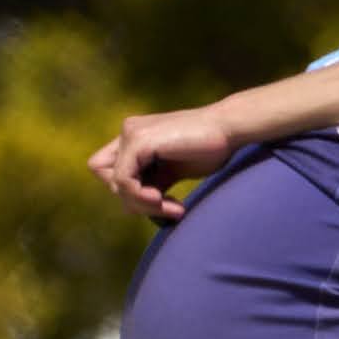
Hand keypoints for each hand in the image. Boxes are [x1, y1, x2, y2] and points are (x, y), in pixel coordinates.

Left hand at [86, 107, 239, 220]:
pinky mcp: (138, 141)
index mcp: (135, 137)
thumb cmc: (209, 148)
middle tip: (169, 209)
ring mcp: (131, 134)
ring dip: (142, 204)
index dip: (128, 190)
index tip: (160, 199)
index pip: (108, 171)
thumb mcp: (172, 171)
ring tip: (172, 208)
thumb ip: (151, 183)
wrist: (230, 129)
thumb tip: (132, 208)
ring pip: (116, 184)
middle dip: (136, 202)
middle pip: (108, 180)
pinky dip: (141, 197)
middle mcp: (129, 132)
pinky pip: (123, 181)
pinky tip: (164, 200)